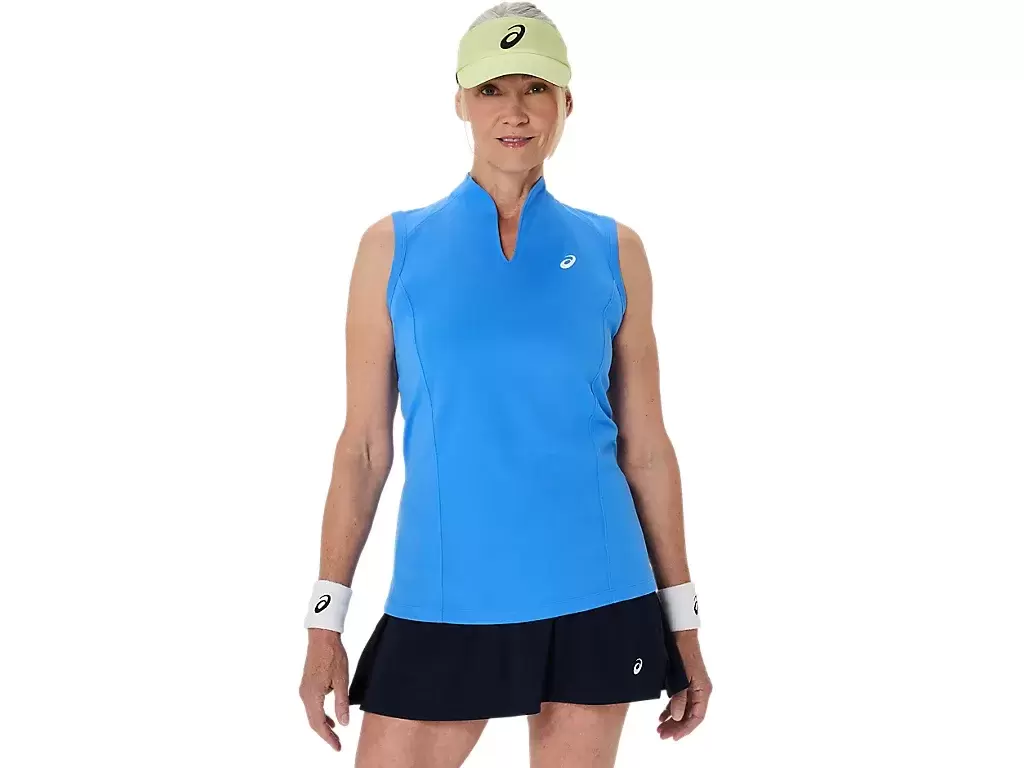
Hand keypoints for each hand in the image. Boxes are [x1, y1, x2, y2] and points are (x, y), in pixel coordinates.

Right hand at [299, 629, 350, 751]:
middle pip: (313, 721)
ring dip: (323, 724)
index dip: (328, 738)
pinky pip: (312, 705)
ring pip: (312, 714)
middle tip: (337, 745)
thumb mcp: (341, 680)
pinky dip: (320, 714)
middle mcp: (305, 694)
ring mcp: (305, 689)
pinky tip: (330, 717)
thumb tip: (343, 723)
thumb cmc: (332, 655)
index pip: (319, 723)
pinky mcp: (307, 684)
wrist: (322, 637)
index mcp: (312, 695)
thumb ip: (341, 703)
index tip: (337, 746)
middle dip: (325, 734)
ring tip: (335, 734)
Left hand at [658, 632, 710, 740]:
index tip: (673, 737)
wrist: (679, 631)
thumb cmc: (682, 650)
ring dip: (673, 719)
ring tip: (660, 727)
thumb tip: (677, 717)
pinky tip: (662, 715)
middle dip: (676, 727)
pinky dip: (671, 709)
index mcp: (703, 690)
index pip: (696, 717)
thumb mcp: (680, 677)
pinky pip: (680, 700)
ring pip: (684, 709)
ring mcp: (693, 685)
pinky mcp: (685, 681)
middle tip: (662, 734)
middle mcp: (700, 690)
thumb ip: (679, 697)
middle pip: (690, 715)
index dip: (685, 729)